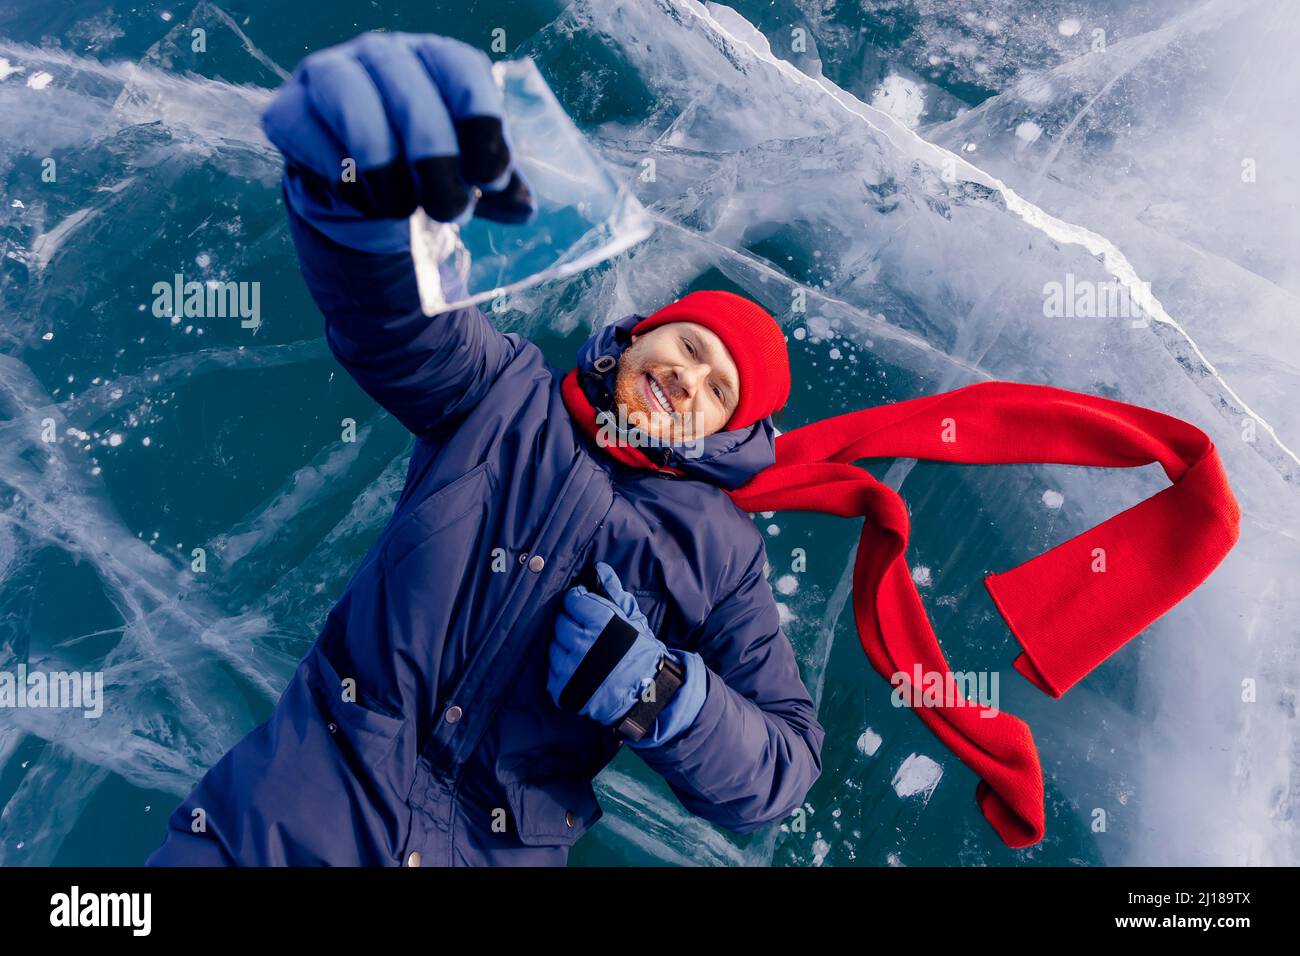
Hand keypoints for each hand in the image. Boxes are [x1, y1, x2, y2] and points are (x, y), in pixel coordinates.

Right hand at [261, 31, 536, 252]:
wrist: (364, 188)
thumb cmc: (427, 169)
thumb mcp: (470, 173)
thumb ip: (500, 184)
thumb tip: (522, 205)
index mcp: (438, 60)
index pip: (463, 72)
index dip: (482, 125)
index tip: (493, 179)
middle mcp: (384, 55)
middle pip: (409, 91)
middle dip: (434, 158)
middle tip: (450, 210)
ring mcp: (330, 76)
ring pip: (354, 107)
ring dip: (385, 169)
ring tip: (405, 210)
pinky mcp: (289, 111)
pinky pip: (314, 140)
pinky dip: (346, 181)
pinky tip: (370, 205)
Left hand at [549, 562, 671, 725]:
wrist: (648, 697)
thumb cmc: (643, 654)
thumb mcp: (634, 620)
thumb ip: (614, 593)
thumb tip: (599, 568)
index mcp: (601, 623)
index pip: (573, 600)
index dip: (580, 601)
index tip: (587, 607)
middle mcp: (582, 644)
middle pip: (560, 621)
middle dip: (571, 622)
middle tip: (585, 630)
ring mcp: (569, 669)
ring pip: (553, 644)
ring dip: (564, 645)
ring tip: (583, 651)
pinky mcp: (562, 690)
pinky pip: (551, 669)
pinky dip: (561, 667)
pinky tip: (577, 667)